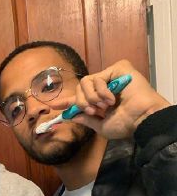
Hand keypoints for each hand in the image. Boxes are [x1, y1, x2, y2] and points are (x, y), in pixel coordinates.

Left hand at [52, 60, 170, 138]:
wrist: (141, 118)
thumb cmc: (125, 124)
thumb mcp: (100, 126)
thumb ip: (86, 120)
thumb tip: (71, 116)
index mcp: (99, 101)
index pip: (79, 98)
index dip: (66, 101)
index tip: (54, 106)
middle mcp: (103, 88)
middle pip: (79, 89)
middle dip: (81, 102)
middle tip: (93, 111)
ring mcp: (110, 77)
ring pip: (84, 82)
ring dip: (90, 98)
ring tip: (104, 105)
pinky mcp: (117, 69)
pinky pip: (97, 78)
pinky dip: (101, 91)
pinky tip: (111, 99)